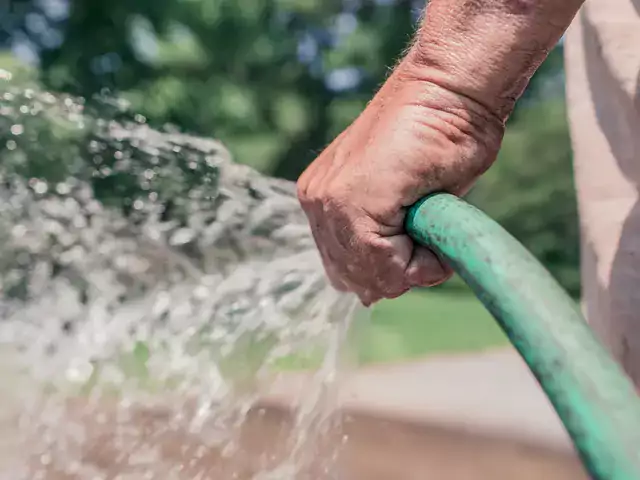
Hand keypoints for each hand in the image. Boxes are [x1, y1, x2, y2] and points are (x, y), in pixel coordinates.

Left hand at [297, 58, 504, 305]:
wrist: (450, 90)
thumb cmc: (440, 138)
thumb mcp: (406, 202)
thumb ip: (383, 241)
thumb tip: (369, 296)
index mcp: (324, 201)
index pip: (348, 270)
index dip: (392, 270)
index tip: (422, 235)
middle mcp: (317, 203)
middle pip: (355, 280)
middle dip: (398, 272)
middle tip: (428, 232)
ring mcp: (327, 201)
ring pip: (370, 277)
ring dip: (411, 266)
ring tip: (431, 222)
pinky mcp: (348, 201)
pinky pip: (384, 265)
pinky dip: (421, 261)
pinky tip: (433, 222)